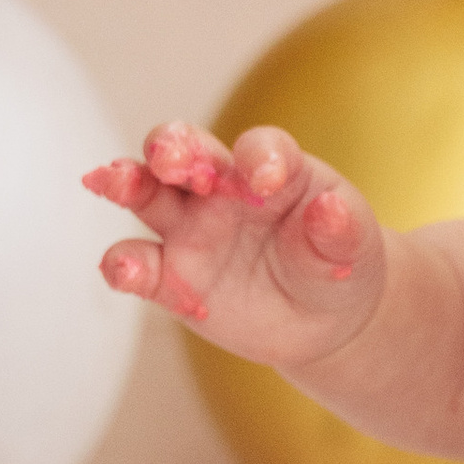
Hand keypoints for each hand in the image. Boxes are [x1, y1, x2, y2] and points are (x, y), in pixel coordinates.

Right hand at [83, 121, 384, 372]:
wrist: (323, 318)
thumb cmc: (337, 263)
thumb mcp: (352, 247)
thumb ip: (342, 228)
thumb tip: (331, 209)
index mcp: (272, 168)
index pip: (259, 147)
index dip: (260, 157)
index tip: (266, 180)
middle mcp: (222, 189)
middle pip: (185, 150)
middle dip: (172, 145)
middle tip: (168, 158)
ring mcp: (191, 229)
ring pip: (148, 194)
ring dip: (127, 183)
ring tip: (111, 182)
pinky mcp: (172, 276)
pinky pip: (141, 265)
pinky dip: (125, 265)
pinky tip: (122, 270)